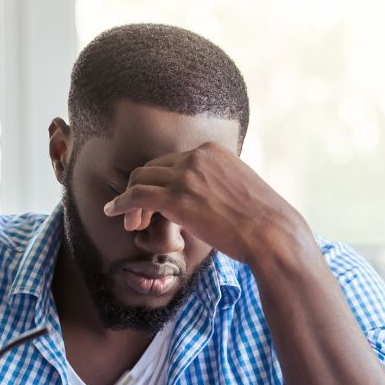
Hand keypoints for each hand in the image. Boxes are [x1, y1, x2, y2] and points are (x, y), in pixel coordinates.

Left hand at [102, 142, 308, 264]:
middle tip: (138, 214)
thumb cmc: (262, 220)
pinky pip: (137, 196)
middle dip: (140, 188)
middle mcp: (196, 156)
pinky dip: (121, 204)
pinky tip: (113, 213)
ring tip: (128, 220)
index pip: (172, 160)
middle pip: (152, 167)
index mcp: (212, 150)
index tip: (156, 200)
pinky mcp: (176, 198)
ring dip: (129, 199)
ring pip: (140, 179)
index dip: (159, 180)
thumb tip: (209, 199)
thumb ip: (218, 184)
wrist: (271, 233)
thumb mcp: (240, 188)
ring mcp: (186, 175)